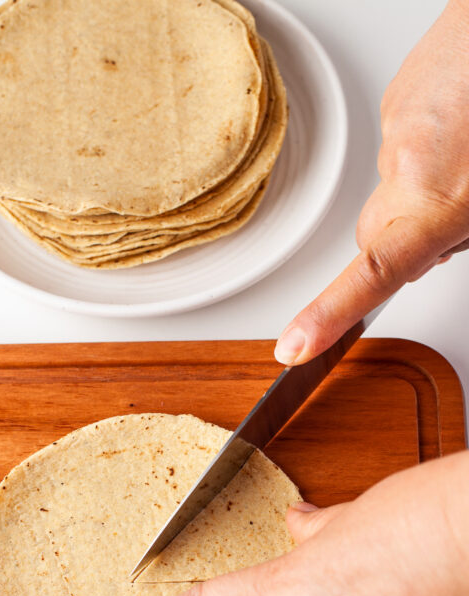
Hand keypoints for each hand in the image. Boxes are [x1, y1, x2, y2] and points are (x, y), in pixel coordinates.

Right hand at [275, 0, 468, 365]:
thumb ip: (462, 231)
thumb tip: (437, 247)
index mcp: (441, 198)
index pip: (375, 273)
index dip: (330, 314)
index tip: (295, 346)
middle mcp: (407, 165)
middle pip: (375, 232)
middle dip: (405, 237)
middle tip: (458, 213)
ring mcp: (397, 127)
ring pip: (395, 184)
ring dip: (426, 181)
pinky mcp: (396, 96)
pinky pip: (402, 141)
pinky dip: (429, 142)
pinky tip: (465, 119)